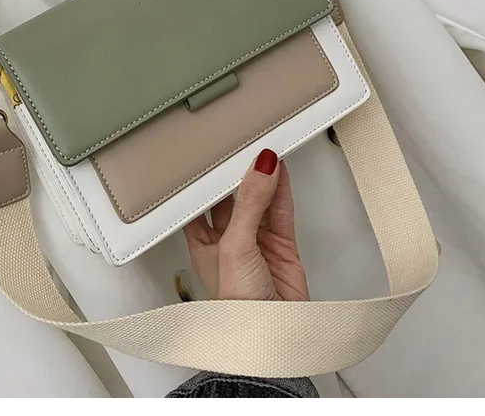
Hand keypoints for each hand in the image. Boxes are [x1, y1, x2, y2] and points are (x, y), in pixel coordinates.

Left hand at [183, 149, 308, 301]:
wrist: (271, 336)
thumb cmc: (236, 307)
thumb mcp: (235, 245)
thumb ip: (249, 203)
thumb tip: (260, 168)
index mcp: (203, 243)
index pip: (201, 204)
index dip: (206, 181)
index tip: (212, 155)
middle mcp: (229, 242)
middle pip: (232, 200)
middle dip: (237, 176)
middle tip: (242, 147)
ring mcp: (257, 243)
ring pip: (259, 202)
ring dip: (262, 179)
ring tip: (265, 152)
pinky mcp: (281, 247)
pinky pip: (281, 211)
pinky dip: (282, 191)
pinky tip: (280, 171)